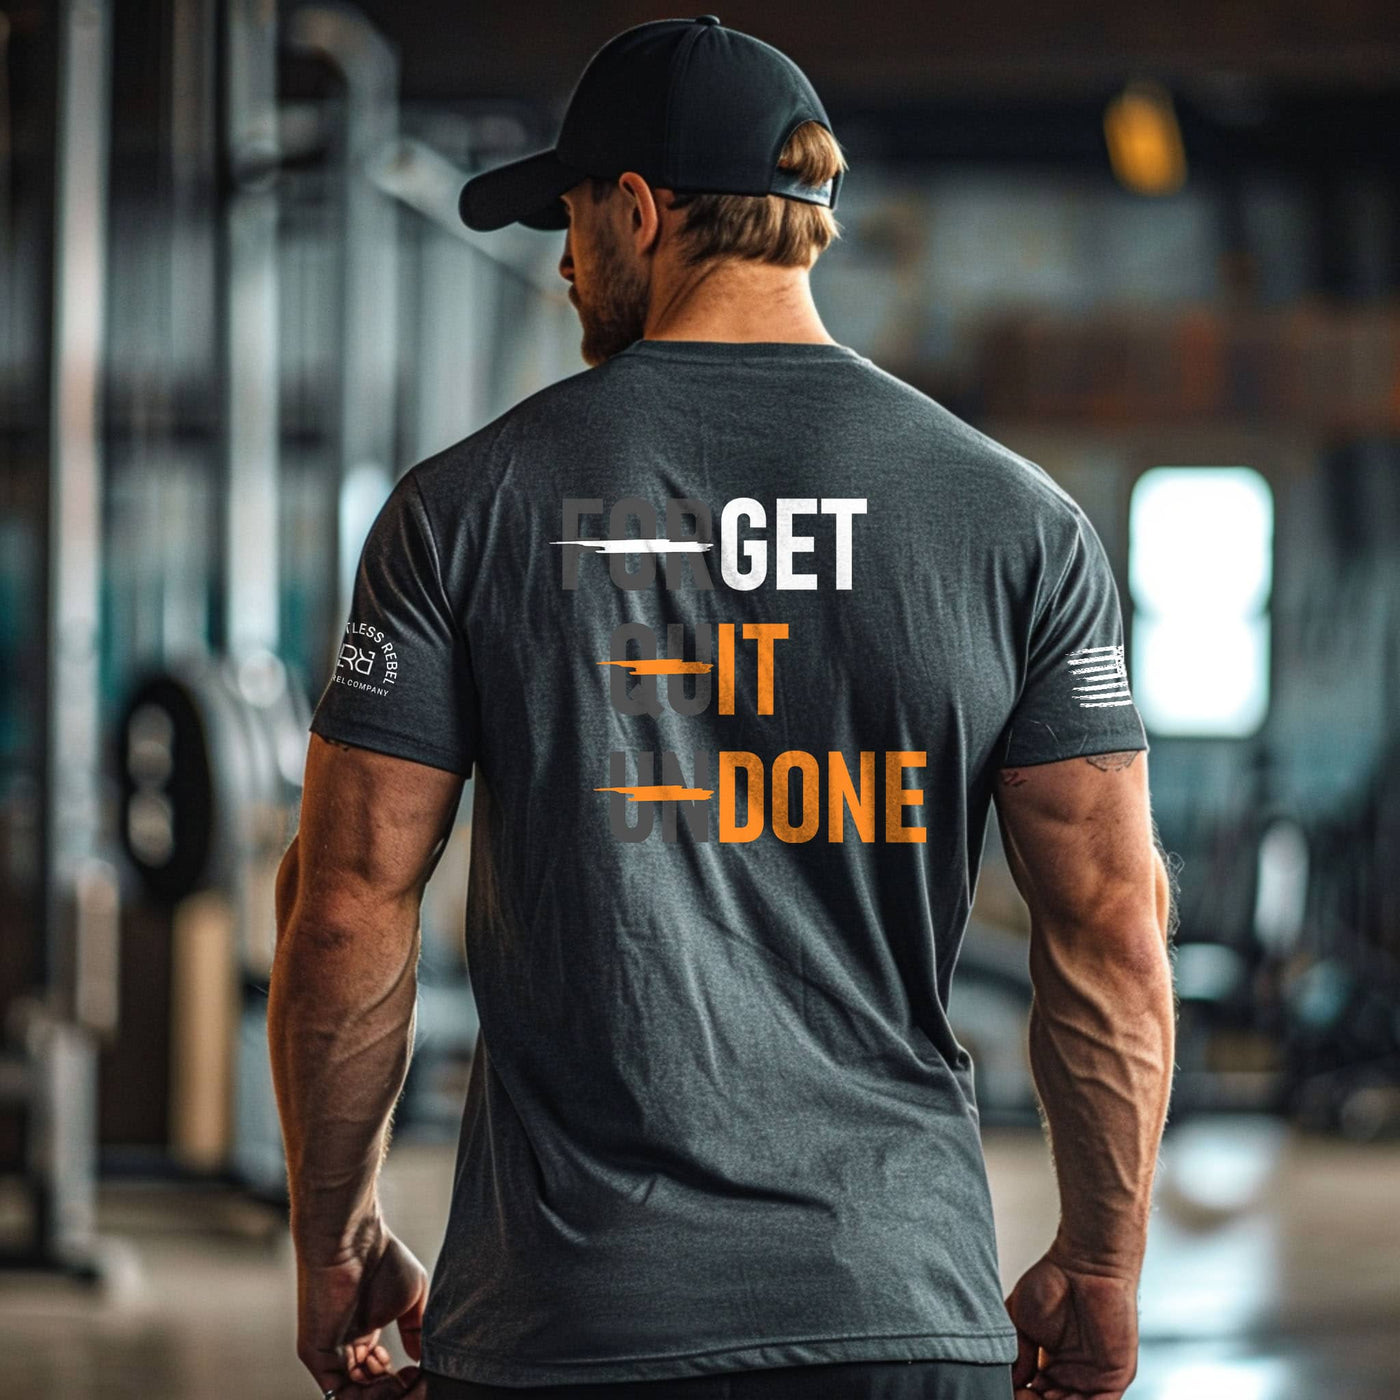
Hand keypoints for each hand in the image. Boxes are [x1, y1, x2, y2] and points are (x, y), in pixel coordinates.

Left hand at [295, 1217, 428, 1397]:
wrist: (354, 1240)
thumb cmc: (383, 1259)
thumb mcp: (411, 1299)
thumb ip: (416, 1330)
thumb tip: (420, 1359)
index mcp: (365, 1332)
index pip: (379, 1373)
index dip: (401, 1380)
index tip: (419, 1371)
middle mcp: (345, 1346)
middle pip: (367, 1389)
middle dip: (393, 1390)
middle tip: (411, 1378)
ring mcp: (329, 1352)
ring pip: (353, 1394)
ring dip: (381, 1393)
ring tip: (399, 1376)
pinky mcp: (316, 1354)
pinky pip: (337, 1391)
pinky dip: (364, 1394)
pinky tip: (386, 1376)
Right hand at [1004, 1247, 1138, 1398]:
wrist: (1085, 1264)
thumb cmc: (1053, 1281)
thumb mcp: (1020, 1320)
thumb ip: (1017, 1355)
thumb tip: (1011, 1383)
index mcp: (1050, 1365)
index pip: (1035, 1395)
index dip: (1021, 1395)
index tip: (1008, 1389)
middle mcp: (1072, 1375)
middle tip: (1020, 1394)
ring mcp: (1093, 1379)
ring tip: (1034, 1396)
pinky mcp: (1115, 1378)